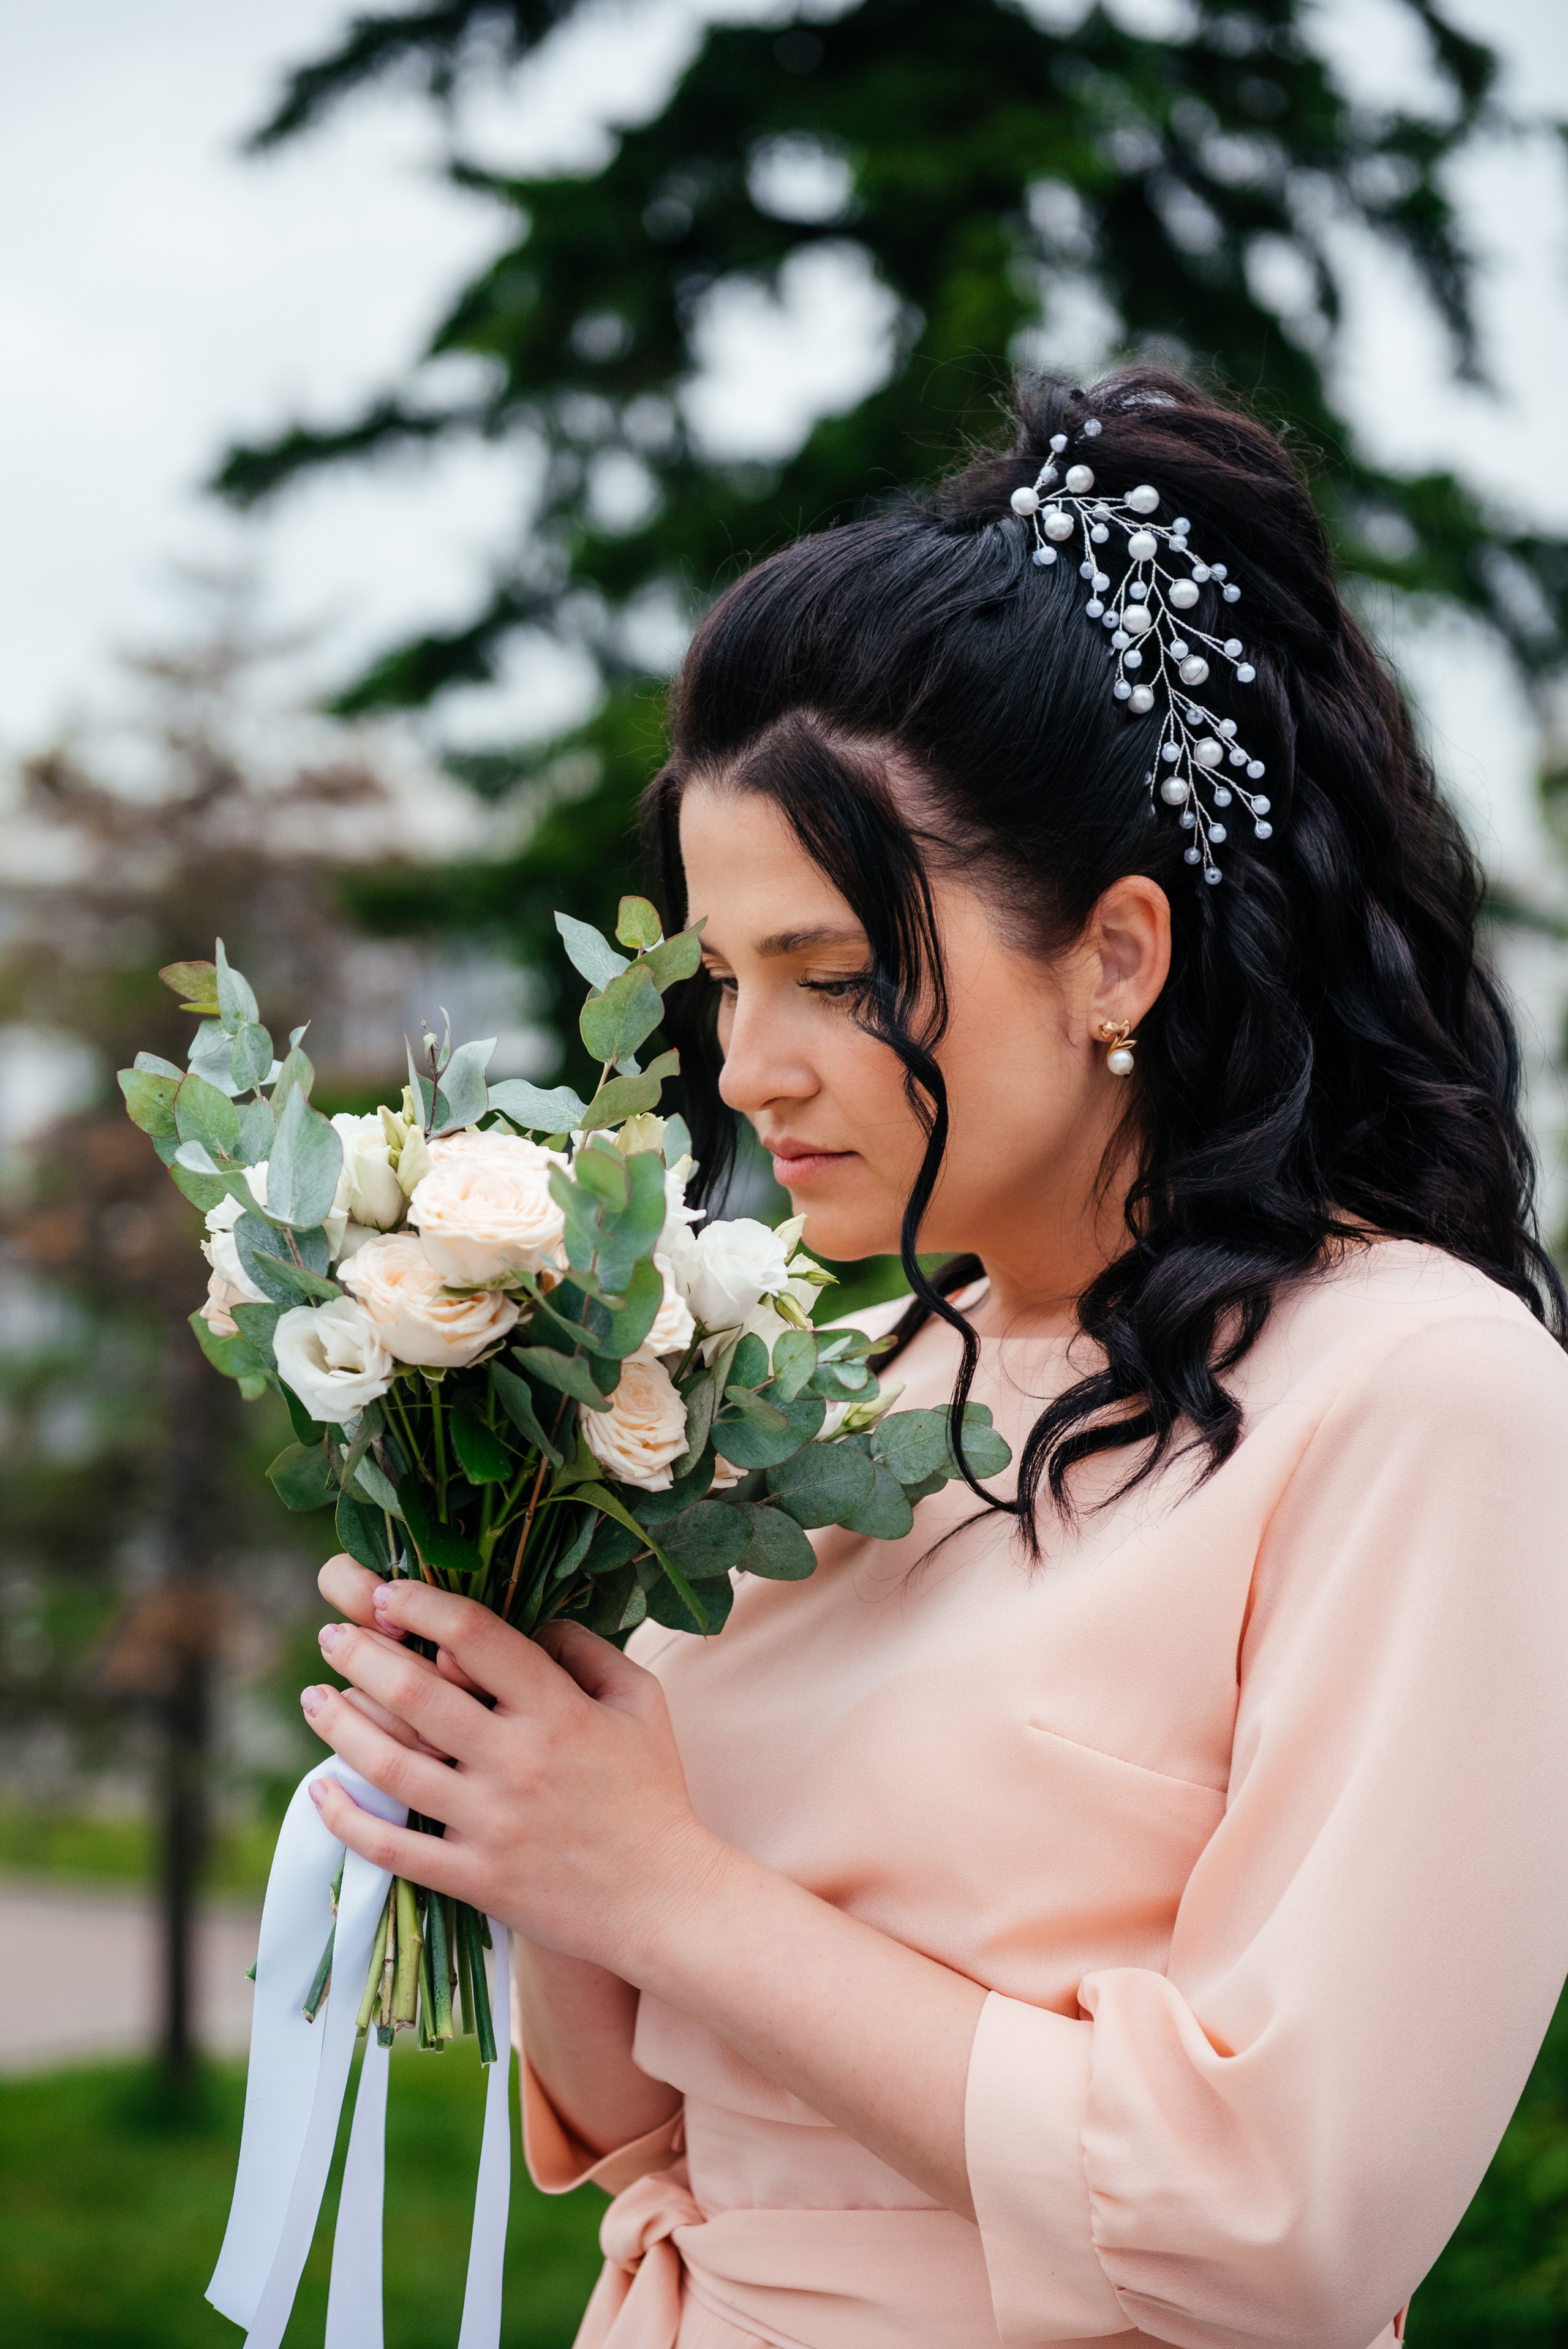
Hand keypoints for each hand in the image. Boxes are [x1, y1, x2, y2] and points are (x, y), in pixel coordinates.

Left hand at [300, 1577, 726, 1972]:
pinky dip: (348, 1819)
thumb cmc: (653, 1791)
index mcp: (559, 1710)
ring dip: (341, 1726)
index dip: (422, 1606)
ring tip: (314, 1698)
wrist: (664, 1900)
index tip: (386, 1593)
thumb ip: (587, 1650)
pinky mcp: (476, 1879)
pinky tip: (319, 1789)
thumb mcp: (640, 1702)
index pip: (477, 1637)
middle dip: (362, 1654)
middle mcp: (519, 1761)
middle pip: (418, 1695)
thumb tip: (533, 1621)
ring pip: (393, 1766)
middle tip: (331, 1634)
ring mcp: (492, 1823)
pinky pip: (395, 1847)